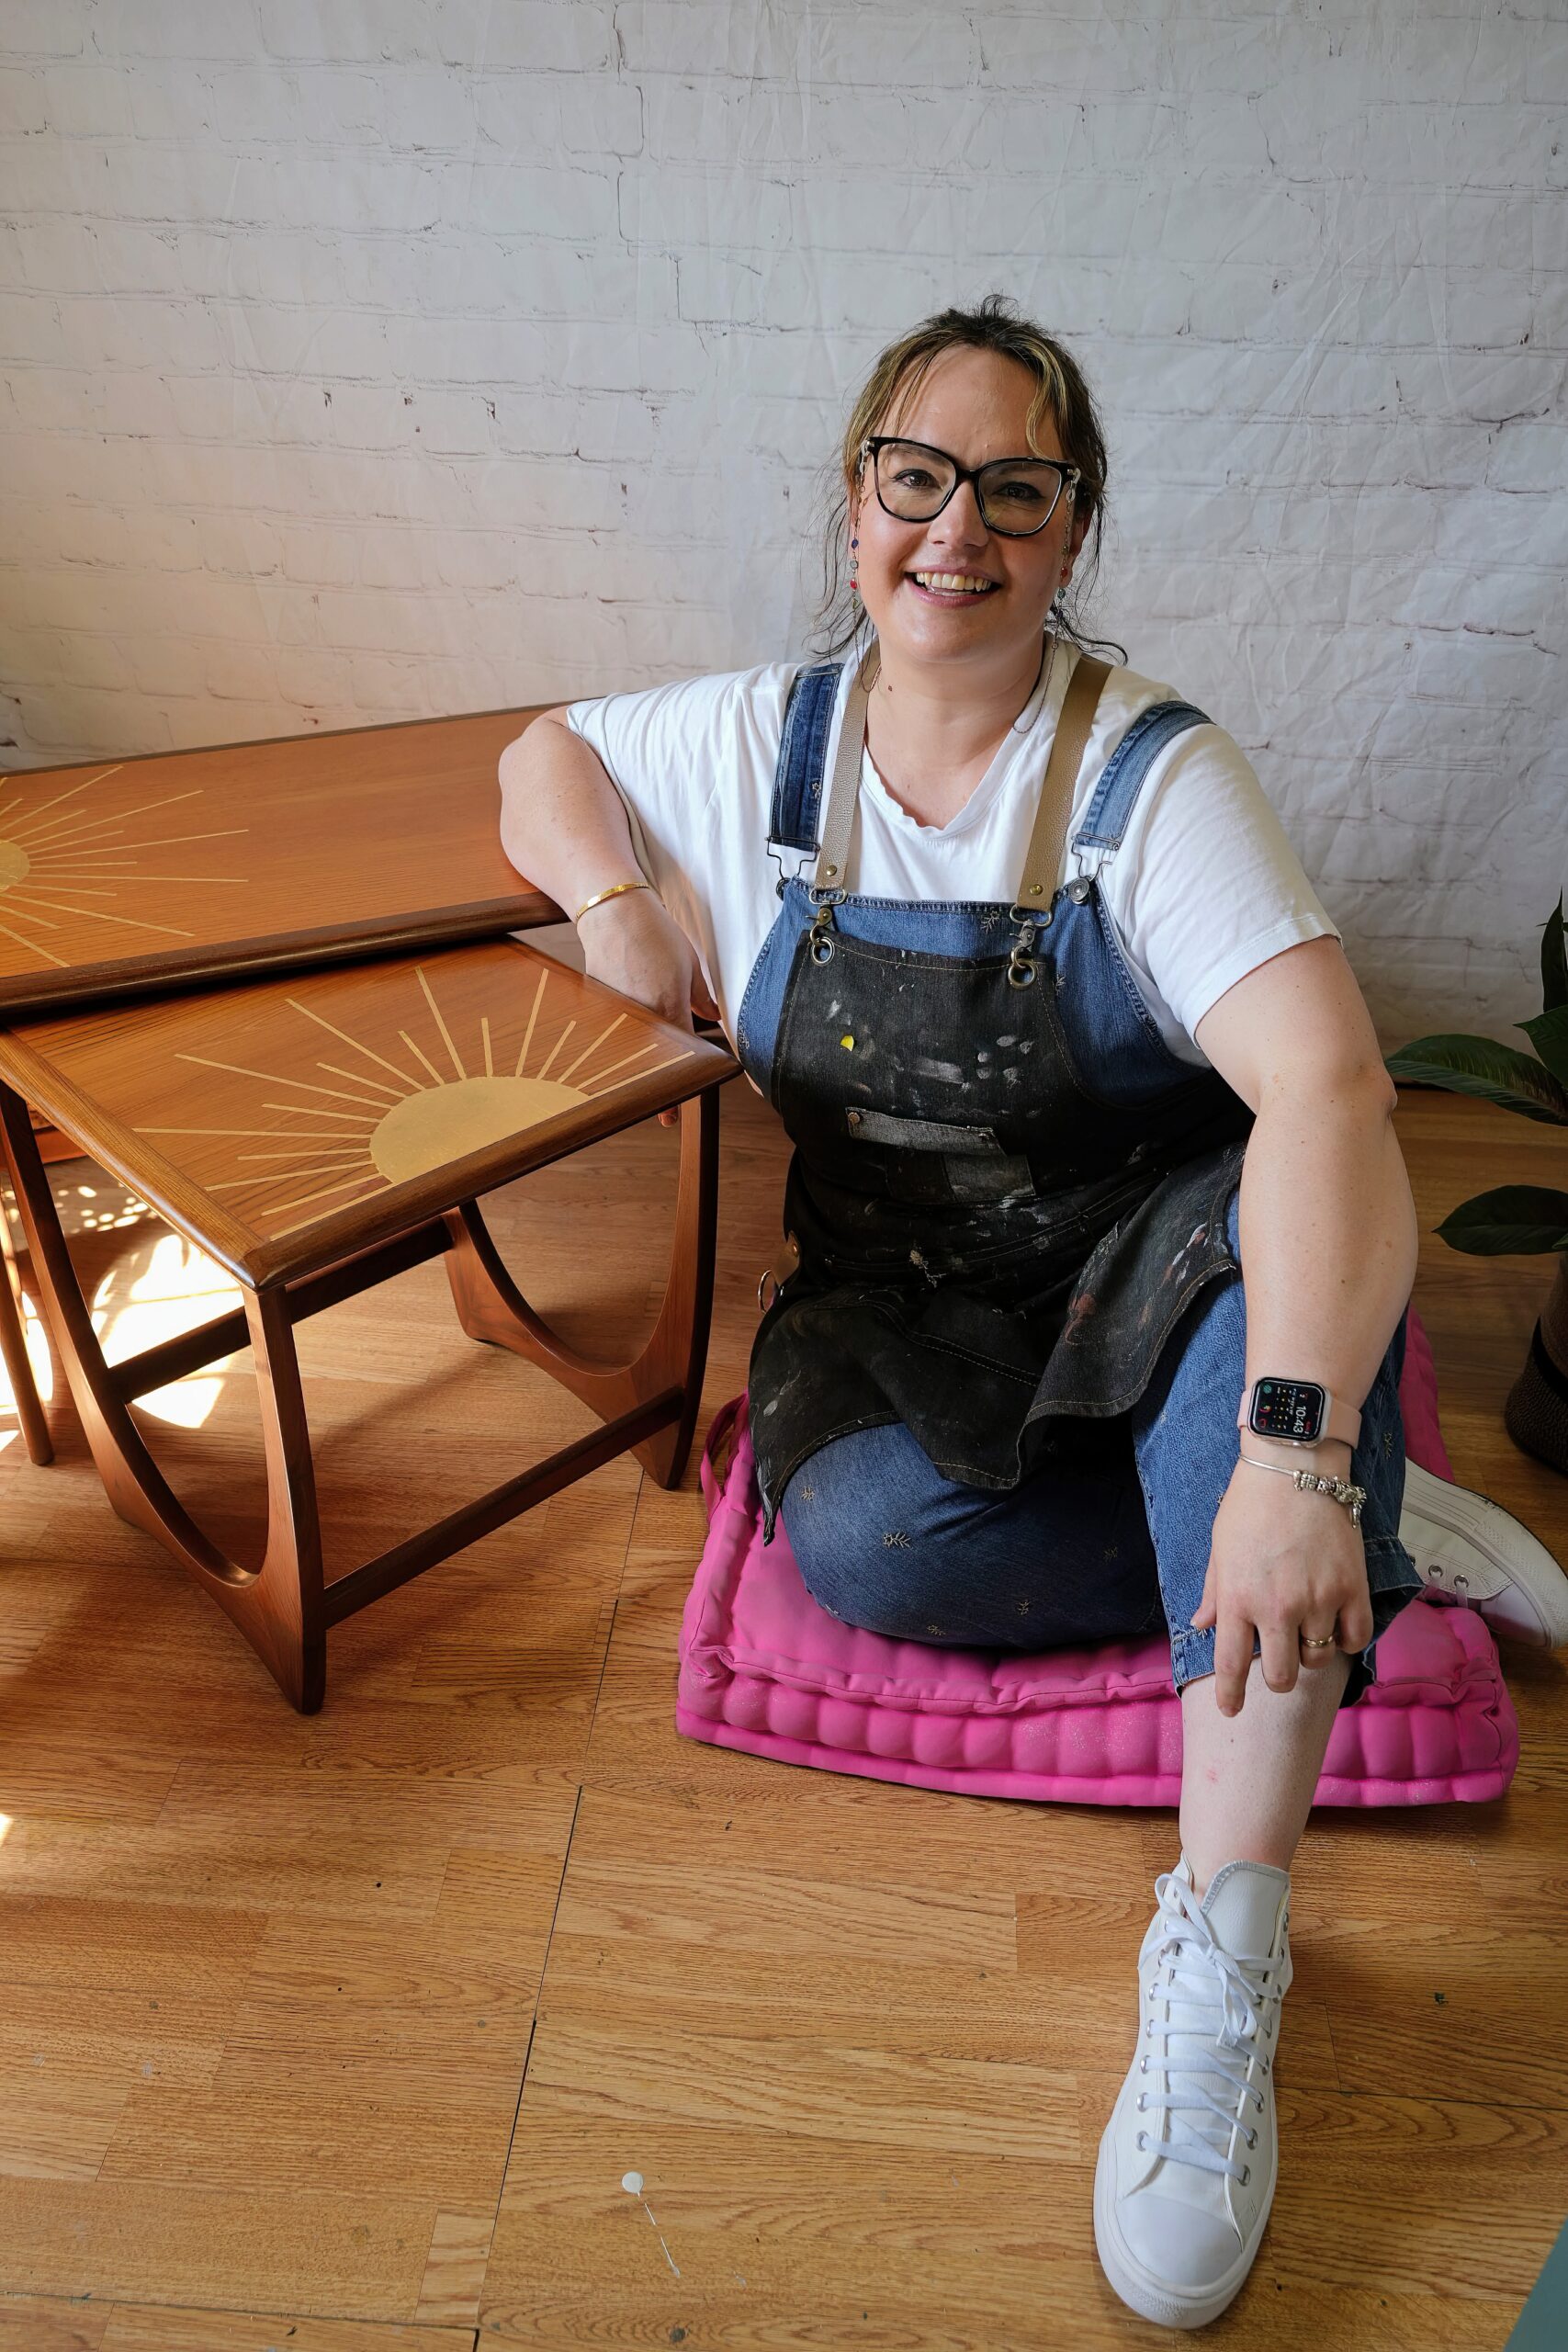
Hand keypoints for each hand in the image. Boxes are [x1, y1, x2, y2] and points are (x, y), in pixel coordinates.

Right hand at [576, 889, 718, 1125]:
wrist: (611, 910)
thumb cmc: (653, 931)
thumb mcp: (689, 963)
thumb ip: (701, 996)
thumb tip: (712, 1017)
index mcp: (669, 1004)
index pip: (678, 1057)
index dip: (677, 1089)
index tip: (672, 1113)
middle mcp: (641, 1013)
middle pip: (650, 1062)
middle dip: (657, 1089)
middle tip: (664, 1113)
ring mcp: (617, 1010)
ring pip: (628, 1049)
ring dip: (635, 1067)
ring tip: (641, 1087)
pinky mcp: (598, 1003)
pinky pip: (612, 1030)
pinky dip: (618, 1041)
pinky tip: (619, 1050)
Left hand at [1190, 1457, 1372, 1715]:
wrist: (1293, 1468)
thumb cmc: (1248, 1506)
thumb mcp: (1219, 1550)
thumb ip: (1214, 1593)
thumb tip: (1202, 1627)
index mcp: (1238, 1599)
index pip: (1232, 1666)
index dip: (1231, 1696)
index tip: (1231, 1710)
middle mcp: (1277, 1608)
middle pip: (1282, 1676)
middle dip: (1278, 1678)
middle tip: (1279, 1662)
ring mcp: (1318, 1600)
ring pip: (1318, 1660)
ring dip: (1311, 1654)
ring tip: (1306, 1631)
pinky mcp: (1351, 1588)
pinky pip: (1355, 1637)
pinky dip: (1346, 1640)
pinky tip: (1336, 1626)